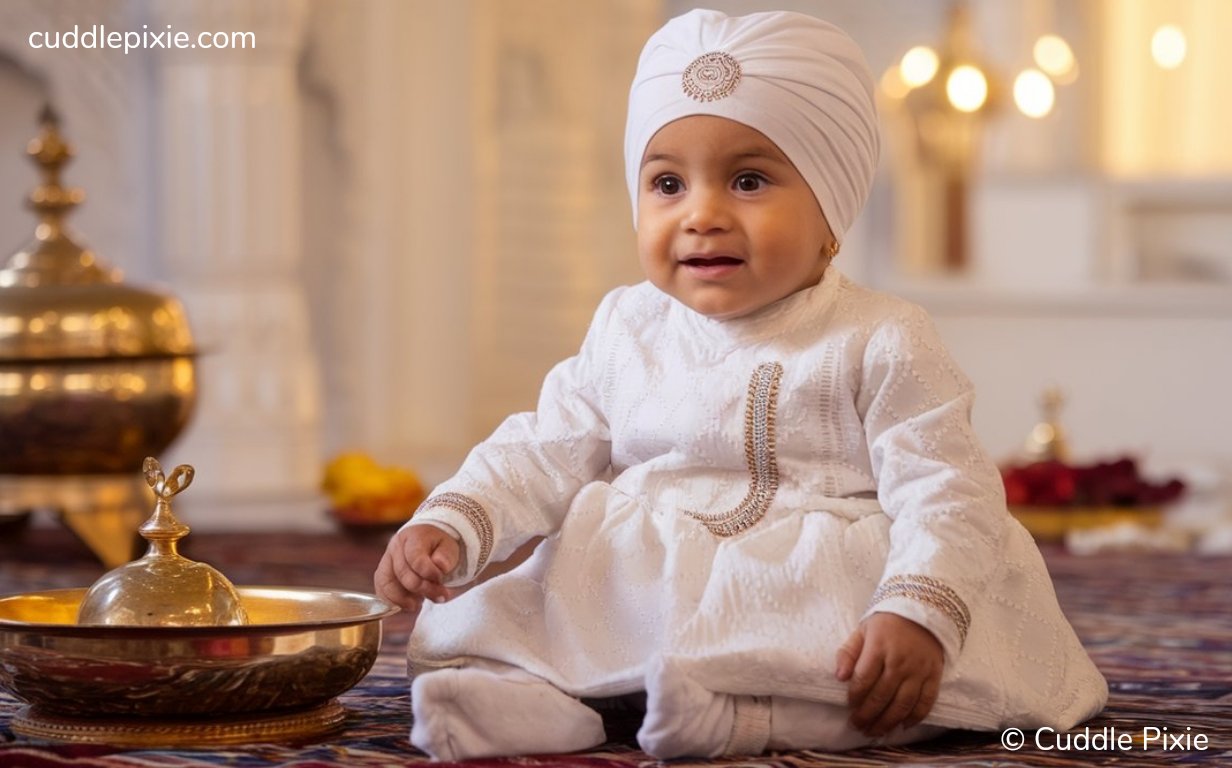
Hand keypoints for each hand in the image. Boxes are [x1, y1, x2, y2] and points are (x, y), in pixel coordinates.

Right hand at [374, 524, 460, 615]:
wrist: (430, 544)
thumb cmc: (439, 547)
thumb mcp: (449, 548)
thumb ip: (446, 557)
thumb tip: (440, 565)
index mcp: (414, 536)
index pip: (416, 559)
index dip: (430, 574)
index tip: (441, 581)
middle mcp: (396, 546)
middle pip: (402, 573)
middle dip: (422, 589)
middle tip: (438, 596)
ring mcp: (386, 559)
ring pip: (386, 583)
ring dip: (402, 599)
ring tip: (418, 605)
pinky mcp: (382, 573)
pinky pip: (380, 590)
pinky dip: (393, 602)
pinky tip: (408, 605)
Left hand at [835, 613, 943, 736]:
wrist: (923, 612)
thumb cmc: (887, 624)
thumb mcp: (863, 631)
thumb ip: (848, 652)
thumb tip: (839, 676)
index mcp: (879, 648)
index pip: (863, 679)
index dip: (854, 697)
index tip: (849, 706)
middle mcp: (899, 661)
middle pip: (881, 696)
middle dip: (867, 715)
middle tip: (858, 726)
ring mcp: (918, 670)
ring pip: (902, 704)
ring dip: (887, 722)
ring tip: (875, 732)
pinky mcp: (934, 676)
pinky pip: (926, 702)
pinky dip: (915, 718)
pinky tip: (902, 726)